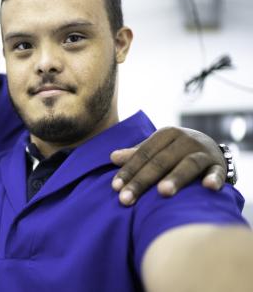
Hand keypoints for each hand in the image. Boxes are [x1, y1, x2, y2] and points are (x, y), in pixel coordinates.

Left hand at [110, 127, 225, 205]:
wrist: (211, 148)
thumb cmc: (175, 152)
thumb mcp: (157, 149)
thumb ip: (136, 154)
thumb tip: (112, 157)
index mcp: (166, 134)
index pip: (143, 153)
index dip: (128, 170)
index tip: (115, 188)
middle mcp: (185, 140)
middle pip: (160, 161)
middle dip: (142, 181)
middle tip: (126, 199)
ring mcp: (203, 152)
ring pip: (188, 165)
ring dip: (176, 178)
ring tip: (162, 192)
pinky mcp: (219, 166)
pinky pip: (217, 172)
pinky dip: (214, 179)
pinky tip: (208, 187)